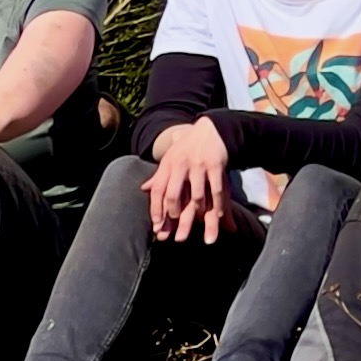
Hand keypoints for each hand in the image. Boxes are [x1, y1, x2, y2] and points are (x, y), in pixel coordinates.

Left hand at [144, 117, 234, 243]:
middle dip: (173, 216)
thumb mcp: (171, 157)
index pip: (158, 189)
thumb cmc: (188, 147)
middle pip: (173, 195)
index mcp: (168, 163)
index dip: (156, 209)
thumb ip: (159, 175)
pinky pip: (216, 191)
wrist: (211, 127)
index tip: (157, 226)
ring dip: (195, 214)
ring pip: (196, 196)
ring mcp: (199, 165)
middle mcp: (181, 164)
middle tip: (175, 232)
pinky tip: (217, 216)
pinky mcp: (216, 165)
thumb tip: (143, 189)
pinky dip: (217, 205)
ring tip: (194, 227)